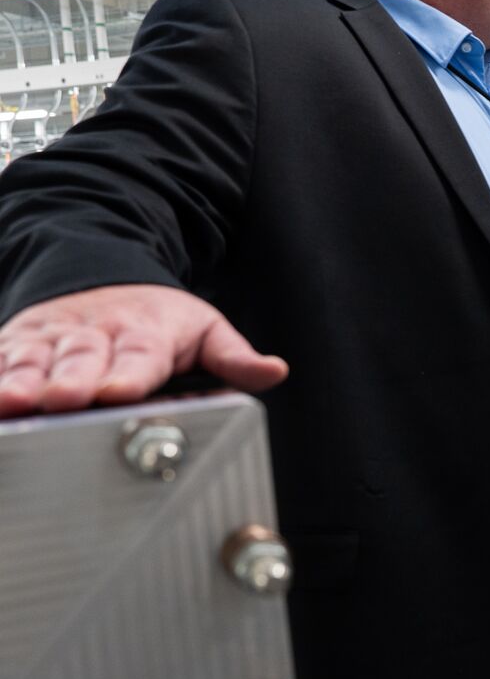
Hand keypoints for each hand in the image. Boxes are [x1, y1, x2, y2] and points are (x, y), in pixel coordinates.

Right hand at [0, 285, 288, 416]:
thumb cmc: (158, 319)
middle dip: (71, 380)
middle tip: (64, 399)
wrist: (101, 275)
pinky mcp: (13, 343)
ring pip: (31, 358)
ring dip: (19, 380)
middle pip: (80, 358)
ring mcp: (49, 337)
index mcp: (145, 333)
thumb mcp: (204, 329)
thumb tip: (275, 372)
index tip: (120, 391)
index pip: (138, 356)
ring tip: (14, 403)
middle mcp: (93, 333)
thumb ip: (234, 356)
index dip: (129, 374)